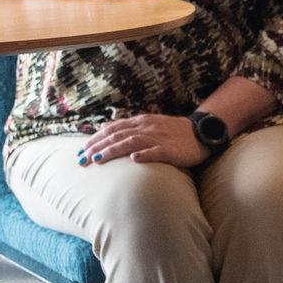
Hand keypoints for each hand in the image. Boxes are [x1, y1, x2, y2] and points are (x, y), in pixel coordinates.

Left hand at [79, 114, 209, 168]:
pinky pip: (157, 151)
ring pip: (132, 142)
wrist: (201, 133)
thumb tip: (104, 127)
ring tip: (99, 160)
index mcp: (140, 122)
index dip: (95, 140)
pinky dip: (145, 155)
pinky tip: (134, 160)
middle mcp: (147, 128)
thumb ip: (127, 126)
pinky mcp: (172, 150)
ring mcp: (159, 138)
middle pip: (117, 136)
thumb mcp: (148, 124)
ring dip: (113, 151)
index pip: (112, 129)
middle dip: (97, 147)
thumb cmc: (172, 132)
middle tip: (82, 159)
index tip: (81, 151)